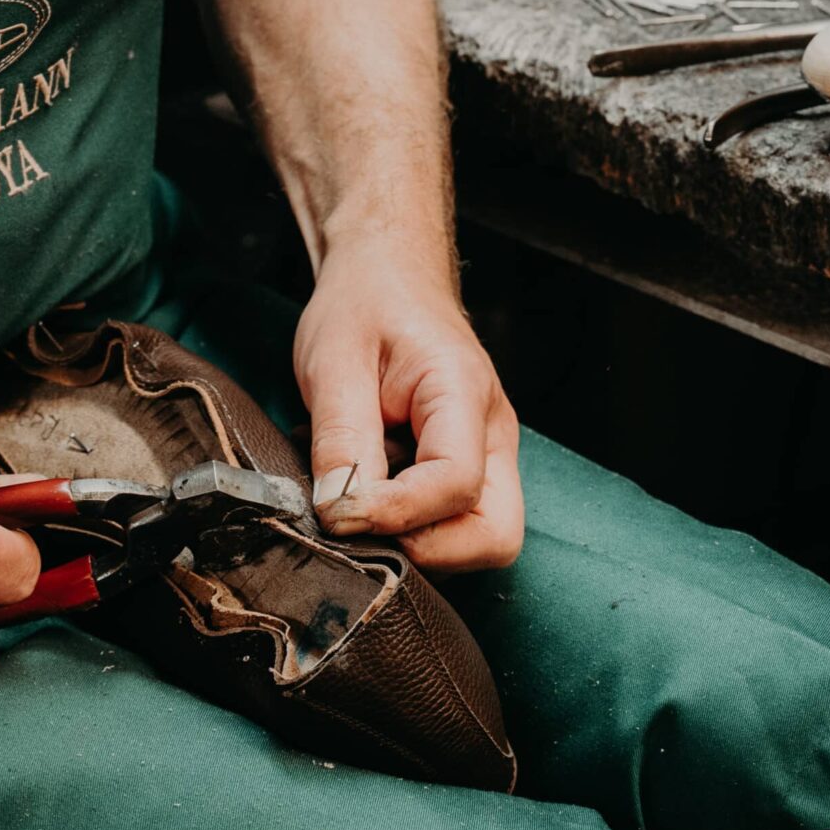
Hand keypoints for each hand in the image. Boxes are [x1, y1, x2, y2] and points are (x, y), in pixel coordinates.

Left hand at [294, 245, 523, 570]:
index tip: (336, 509)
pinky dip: (412, 530)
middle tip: (363, 528)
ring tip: (360, 500)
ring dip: (418, 542)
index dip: (395, 514)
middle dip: (430, 552)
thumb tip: (338, 514)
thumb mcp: (334, 363)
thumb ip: (340, 441)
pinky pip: (456, 527)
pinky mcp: (470, 472)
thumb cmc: (366, 308)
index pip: (455, 485)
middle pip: (495, 536)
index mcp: (464, 395)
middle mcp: (493, 435)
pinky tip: (370, 495)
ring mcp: (489, 458)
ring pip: (480, 540)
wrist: (389, 277)